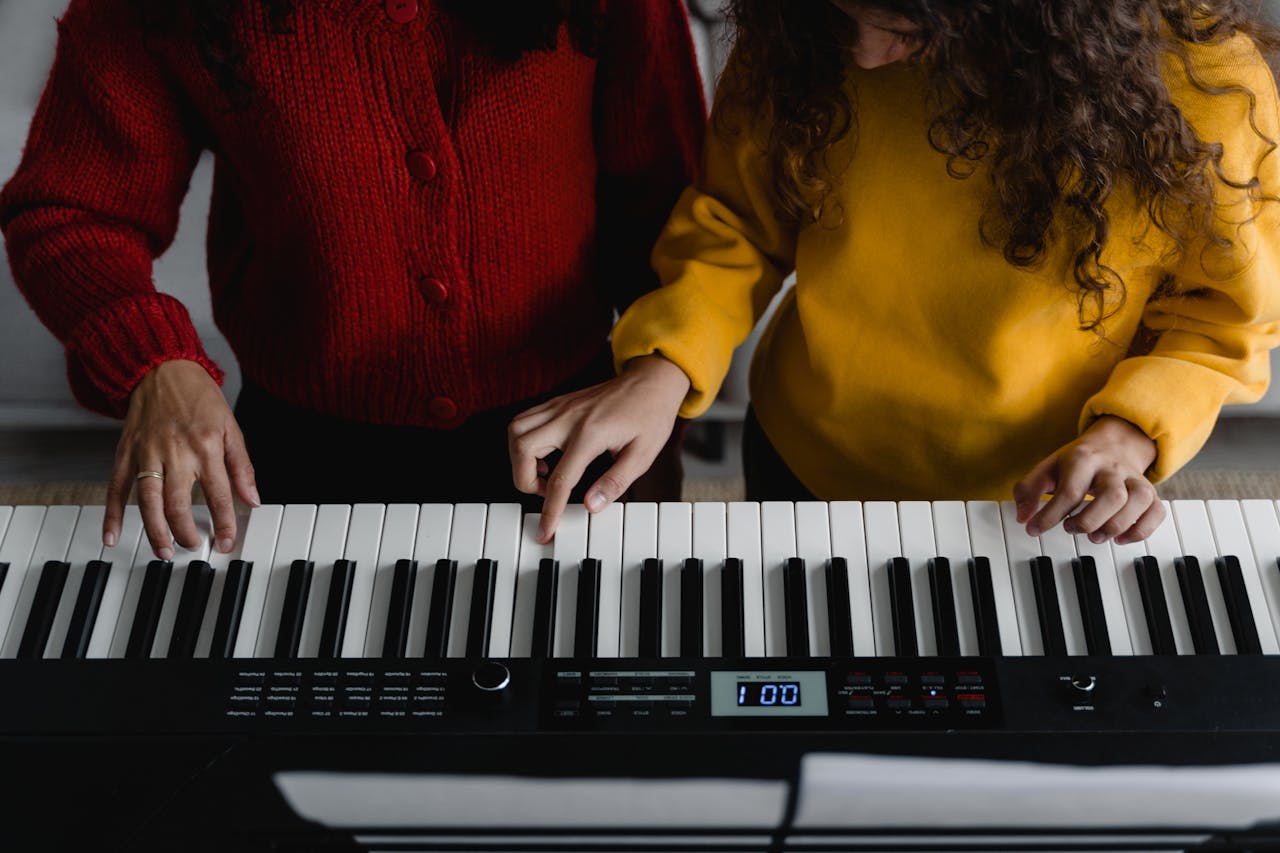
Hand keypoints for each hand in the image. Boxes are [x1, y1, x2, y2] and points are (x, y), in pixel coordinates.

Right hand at [104, 359, 259, 558]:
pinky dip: (112, 514)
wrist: (162, 368)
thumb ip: (242, 467)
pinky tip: (112, 536)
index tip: (226, 543)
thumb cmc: (200, 398)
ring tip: (164, 551)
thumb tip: (253, 500)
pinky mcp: (125, 452)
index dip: (224, 524)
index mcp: (207, 447)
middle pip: (179, 504)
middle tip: (194, 548)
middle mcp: (176, 452)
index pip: (219, 495)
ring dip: (155, 531)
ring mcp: (147, 453)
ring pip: (148, 501)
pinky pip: (116, 487)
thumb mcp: (232, 428)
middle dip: (186, 532)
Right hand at [509, 354, 689, 543]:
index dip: (550, 510)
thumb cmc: (650, 415)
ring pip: (515, 429)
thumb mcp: (642, 455)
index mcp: (591, 433)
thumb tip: (591, 505)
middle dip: (523, 479)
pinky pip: (524, 419)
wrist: (651, 382)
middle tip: (546, 491)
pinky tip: (545, 453)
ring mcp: (559, 406)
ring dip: (519, 458)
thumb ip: (615, 482)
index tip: (546, 531)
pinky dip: (523, 440)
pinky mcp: (557, 403)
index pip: (560, 479)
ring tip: (543, 472)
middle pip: (522, 448)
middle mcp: (568, 417)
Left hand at [1014, 415, 1163, 543]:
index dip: (1050, 515)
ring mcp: (1135, 479)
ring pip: (1139, 502)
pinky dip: (1141, 530)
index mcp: (1083, 459)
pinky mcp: (1151, 492)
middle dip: (1089, 520)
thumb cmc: (1076, 462)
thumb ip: (1029, 490)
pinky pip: (1157, 512)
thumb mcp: (1047, 468)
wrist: (1114, 443)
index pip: (1070, 491)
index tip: (1035, 530)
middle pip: (1112, 496)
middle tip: (1071, 529)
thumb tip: (1023, 518)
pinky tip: (1120, 538)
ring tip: (1094, 536)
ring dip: (1116, 526)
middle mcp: (1112, 468)